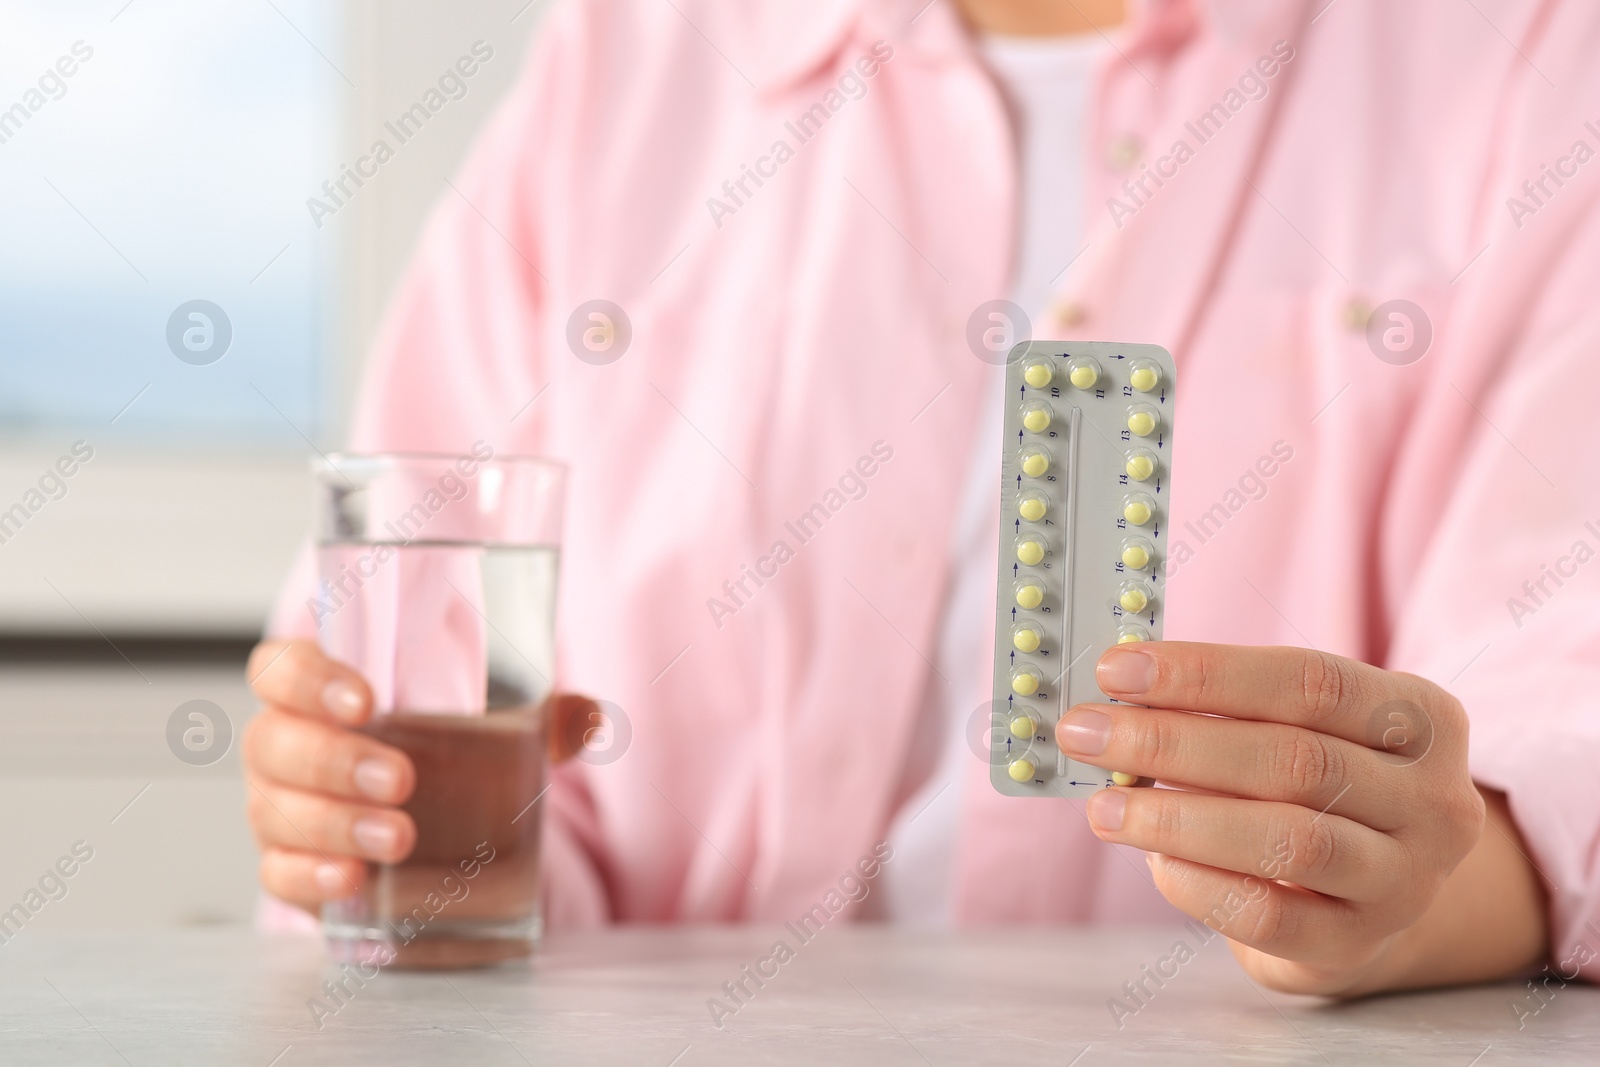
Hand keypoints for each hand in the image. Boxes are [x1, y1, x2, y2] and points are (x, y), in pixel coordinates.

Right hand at [243, 639, 597, 913]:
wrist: (418, 827)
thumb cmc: (435, 754)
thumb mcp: (486, 727)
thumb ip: (538, 717)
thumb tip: (590, 717)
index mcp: (316, 693)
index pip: (280, 667)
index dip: (307, 678)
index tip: (365, 700)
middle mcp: (285, 746)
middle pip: (275, 742)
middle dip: (336, 760)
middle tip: (401, 779)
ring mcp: (280, 809)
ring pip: (276, 810)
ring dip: (333, 823)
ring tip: (397, 836)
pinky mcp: (291, 867)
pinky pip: (279, 872)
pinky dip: (312, 876)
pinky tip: (353, 879)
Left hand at [1056, 642, 1487, 995]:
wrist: (1372, 892)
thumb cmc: (1318, 787)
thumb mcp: (1303, 728)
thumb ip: (1232, 709)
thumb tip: (1119, 697)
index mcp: (1421, 718)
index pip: (1310, 681)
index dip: (1206, 673)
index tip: (1118, 668)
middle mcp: (1431, 799)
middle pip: (1293, 758)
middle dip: (1171, 742)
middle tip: (1086, 732)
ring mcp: (1405, 880)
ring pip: (1288, 840)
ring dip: (1177, 817)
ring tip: (1104, 805)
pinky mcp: (1357, 943)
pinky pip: (1271, 915)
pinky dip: (1200, 884)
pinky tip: (1153, 860)